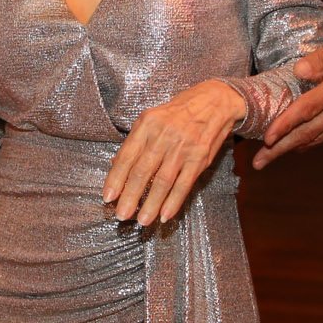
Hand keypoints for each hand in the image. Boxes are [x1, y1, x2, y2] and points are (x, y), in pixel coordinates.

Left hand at [103, 80, 248, 227]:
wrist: (214, 101)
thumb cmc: (178, 112)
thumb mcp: (152, 118)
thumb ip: (135, 142)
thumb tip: (116, 166)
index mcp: (147, 124)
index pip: (126, 156)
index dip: (115, 179)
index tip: (108, 197)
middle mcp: (163, 135)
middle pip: (142, 171)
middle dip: (130, 196)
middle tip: (121, 215)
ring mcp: (183, 147)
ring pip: (162, 181)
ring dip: (151, 204)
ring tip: (142, 221)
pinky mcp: (200, 157)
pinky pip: (184, 184)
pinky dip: (174, 202)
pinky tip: (165, 215)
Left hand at [254, 23, 322, 166]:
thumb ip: (322, 58)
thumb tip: (299, 71)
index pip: (305, 111)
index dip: (284, 126)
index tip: (266, 139)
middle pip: (308, 133)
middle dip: (281, 149)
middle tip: (260, 162)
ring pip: (320, 137)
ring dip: (296, 149)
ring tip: (275, 157)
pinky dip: (317, 142)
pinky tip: (306, 144)